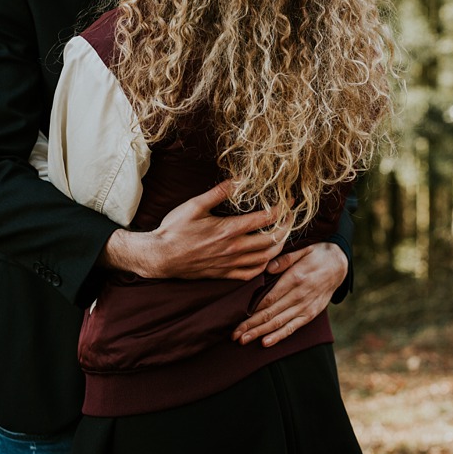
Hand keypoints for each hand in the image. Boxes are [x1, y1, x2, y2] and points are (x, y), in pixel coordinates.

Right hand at [103, 181, 291, 280]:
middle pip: (272, 240)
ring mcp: (230, 263)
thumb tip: (238, 179)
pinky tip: (266, 258)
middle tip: (291, 217)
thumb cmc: (175, 229)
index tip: (289, 201)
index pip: (265, 219)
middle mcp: (234, 248)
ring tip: (283, 235)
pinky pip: (251, 274)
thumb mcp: (195, 205)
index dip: (282, 209)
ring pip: (265, 258)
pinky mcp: (224, 274)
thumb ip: (218, 192)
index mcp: (229, 229)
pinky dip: (264, 265)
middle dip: (286, 227)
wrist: (161, 257)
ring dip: (279, 246)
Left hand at [232, 242, 346, 345]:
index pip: (270, 298)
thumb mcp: (302, 249)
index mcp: (296, 278)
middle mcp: (300, 295)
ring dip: (260, 333)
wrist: (339, 264)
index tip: (237, 318)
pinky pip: (294, 327)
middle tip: (235, 335)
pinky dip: (279, 336)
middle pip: (271, 314)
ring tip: (244, 340)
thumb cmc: (316, 254)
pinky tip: (266, 343)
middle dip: (251, 325)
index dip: (253, 310)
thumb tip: (267, 268)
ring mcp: (306, 307)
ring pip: (280, 323)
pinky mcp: (311, 313)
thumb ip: (285, 259)